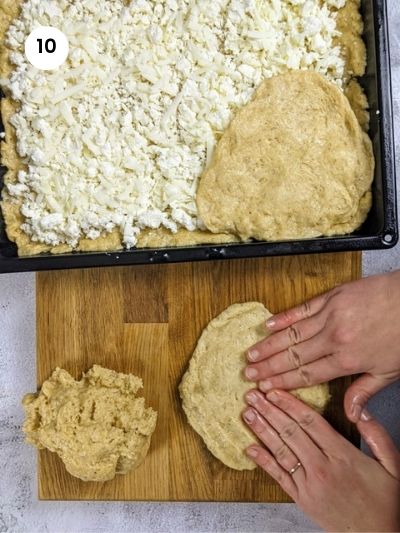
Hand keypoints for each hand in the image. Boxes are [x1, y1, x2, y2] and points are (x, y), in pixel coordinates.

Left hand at [242, 389, 399, 531]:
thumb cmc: (387, 503)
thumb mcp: (392, 465)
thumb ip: (377, 435)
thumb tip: (361, 410)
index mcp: (343, 456)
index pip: (310, 422)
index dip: (290, 404)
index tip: (275, 391)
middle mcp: (323, 468)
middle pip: (291, 432)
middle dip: (269, 411)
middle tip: (253, 395)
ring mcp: (310, 485)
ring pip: (281, 451)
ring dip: (262, 430)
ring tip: (248, 413)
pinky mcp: (303, 500)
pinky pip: (279, 477)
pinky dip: (263, 462)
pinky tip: (251, 448)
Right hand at [245, 271, 399, 420]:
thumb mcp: (390, 372)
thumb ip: (364, 391)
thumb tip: (352, 415)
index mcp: (348, 360)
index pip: (306, 375)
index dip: (282, 382)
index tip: (265, 387)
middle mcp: (334, 339)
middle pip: (293, 356)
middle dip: (268, 366)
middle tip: (248, 373)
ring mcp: (331, 315)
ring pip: (292, 334)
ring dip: (270, 345)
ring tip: (252, 354)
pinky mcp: (332, 297)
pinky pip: (302, 309)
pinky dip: (284, 317)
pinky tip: (269, 325)